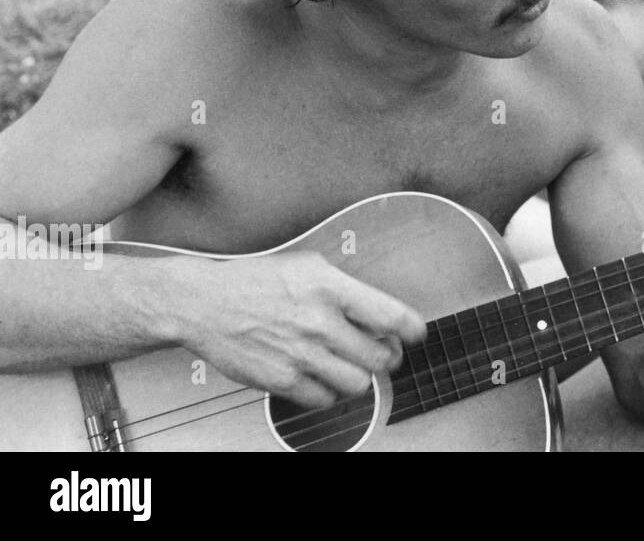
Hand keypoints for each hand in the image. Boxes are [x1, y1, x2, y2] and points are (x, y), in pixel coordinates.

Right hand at [168, 252, 426, 407]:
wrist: (206, 303)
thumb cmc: (258, 281)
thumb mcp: (310, 267)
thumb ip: (347, 288)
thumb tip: (380, 312)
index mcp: (330, 287)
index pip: (391, 316)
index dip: (412, 329)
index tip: (416, 334)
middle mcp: (319, 323)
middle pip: (380, 357)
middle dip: (388, 356)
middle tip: (384, 352)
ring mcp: (301, 355)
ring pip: (358, 383)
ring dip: (361, 375)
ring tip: (352, 363)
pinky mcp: (281, 380)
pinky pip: (325, 399)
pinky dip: (330, 391)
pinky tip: (322, 374)